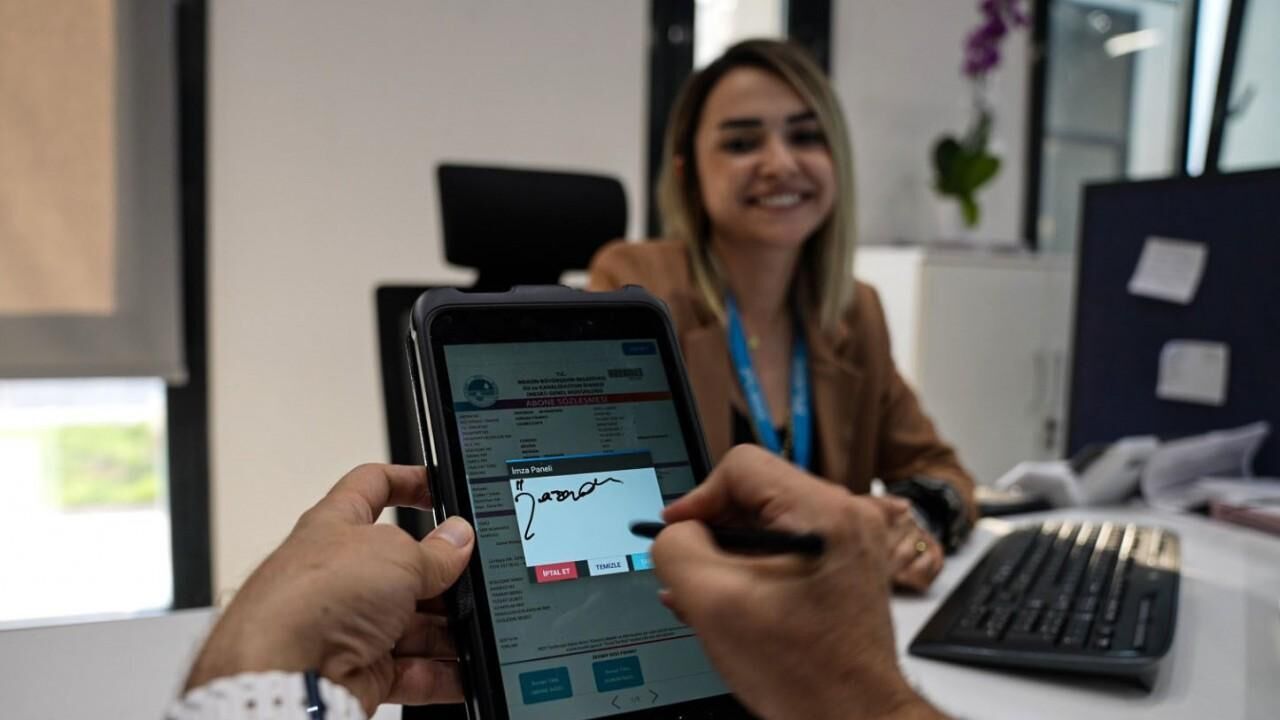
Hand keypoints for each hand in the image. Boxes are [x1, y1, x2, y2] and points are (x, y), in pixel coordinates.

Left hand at [185, 464, 474, 714]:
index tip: (438, 486)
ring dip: (448, 629)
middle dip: (443, 576)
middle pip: (405, 567)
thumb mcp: (395, 555)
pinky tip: (466, 671)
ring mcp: (349, 625)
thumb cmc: (311, 598)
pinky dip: (440, 673)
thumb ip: (434, 551)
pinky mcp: (358, 669)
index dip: (407, 482)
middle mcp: (342, 575)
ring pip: (413, 623)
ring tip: (479, 630)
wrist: (282, 673)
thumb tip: (458, 539)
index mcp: (338, 526)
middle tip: (476, 577)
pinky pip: (410, 670)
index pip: (373, 487)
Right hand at [652, 446, 943, 719]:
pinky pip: (786, 549)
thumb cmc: (804, 672)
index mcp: (823, 512)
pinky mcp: (845, 566)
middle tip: (689, 573)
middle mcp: (846, 517)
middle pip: (755, 495)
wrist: (853, 717)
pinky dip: (754, 570)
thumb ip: (677, 549)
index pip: (741, 468)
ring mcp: (850, 542)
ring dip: (729, 558)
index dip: (698, 499)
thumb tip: (675, 532)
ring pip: (767, 525)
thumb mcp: (713, 603)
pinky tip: (731, 603)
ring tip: (707, 597)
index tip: (679, 533)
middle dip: (713, 534)